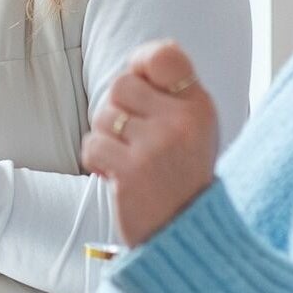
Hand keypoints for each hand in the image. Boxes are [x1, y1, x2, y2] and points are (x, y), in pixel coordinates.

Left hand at [82, 40, 217, 245]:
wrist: (187, 237)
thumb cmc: (181, 179)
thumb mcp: (192, 130)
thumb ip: (170, 97)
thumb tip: (138, 60)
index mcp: (199, 106)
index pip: (165, 55)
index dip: (141, 62)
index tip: (141, 80)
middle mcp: (182, 120)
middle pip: (121, 84)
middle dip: (117, 110)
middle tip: (133, 139)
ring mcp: (157, 145)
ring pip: (103, 115)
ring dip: (107, 140)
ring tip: (129, 161)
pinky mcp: (132, 171)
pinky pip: (93, 146)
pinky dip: (97, 163)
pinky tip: (118, 177)